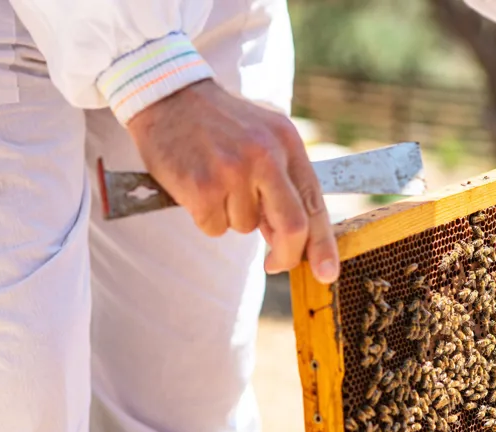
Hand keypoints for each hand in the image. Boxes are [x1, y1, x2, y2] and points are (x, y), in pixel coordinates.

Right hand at [126, 79, 339, 283]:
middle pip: (292, 226)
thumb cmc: (219, 123)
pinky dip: (206, 218)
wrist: (169, 95)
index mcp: (287, 143)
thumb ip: (282, 184)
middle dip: (287, 255)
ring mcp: (234, 170)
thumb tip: (291, 239)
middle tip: (275, 264)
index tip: (327, 273)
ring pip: (245, 228)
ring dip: (231, 218)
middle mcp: (265, 155)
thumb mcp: (262, 138)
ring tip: (216, 184)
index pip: (314, 202)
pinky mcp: (203, 185)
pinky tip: (197, 187)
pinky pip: (214, 228)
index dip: (323, 244)